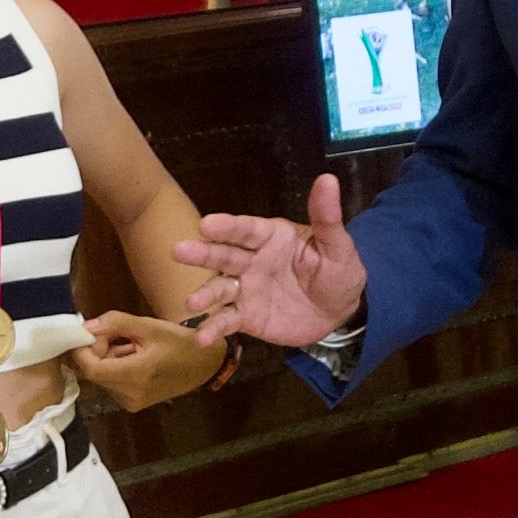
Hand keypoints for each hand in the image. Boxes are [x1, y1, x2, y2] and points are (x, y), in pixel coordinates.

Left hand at [72, 310, 221, 411]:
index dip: (82, 349)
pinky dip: (114, 368)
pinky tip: (133, 358)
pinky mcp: (133, 404)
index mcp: (136, 375)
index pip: (90, 368)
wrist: (205, 365)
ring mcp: (132, 402)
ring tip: (131, 346)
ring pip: (101, 378)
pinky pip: (111, 383)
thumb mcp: (148, 326)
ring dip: (106, 359)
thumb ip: (114, 324)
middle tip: (118, 335)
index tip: (89, 331)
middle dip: (96, 351)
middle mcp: (130, 395)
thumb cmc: (180, 342)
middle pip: (94, 372)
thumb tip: (85, 326)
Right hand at [176, 175, 366, 351]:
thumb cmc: (337, 272)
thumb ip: (327, 218)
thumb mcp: (338, 246)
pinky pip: (227, 321)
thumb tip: (327, 179)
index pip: (246, 230)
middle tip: (179, 250)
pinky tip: (201, 339)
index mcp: (272, 237)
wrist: (338, 312)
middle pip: (224, 255)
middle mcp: (252, 259)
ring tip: (191, 304)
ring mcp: (246, 288)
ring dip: (204, 295)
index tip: (206, 224)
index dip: (227, 226)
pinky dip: (213, 329)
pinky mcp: (246, 316)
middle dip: (202, 254)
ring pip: (220, 288)